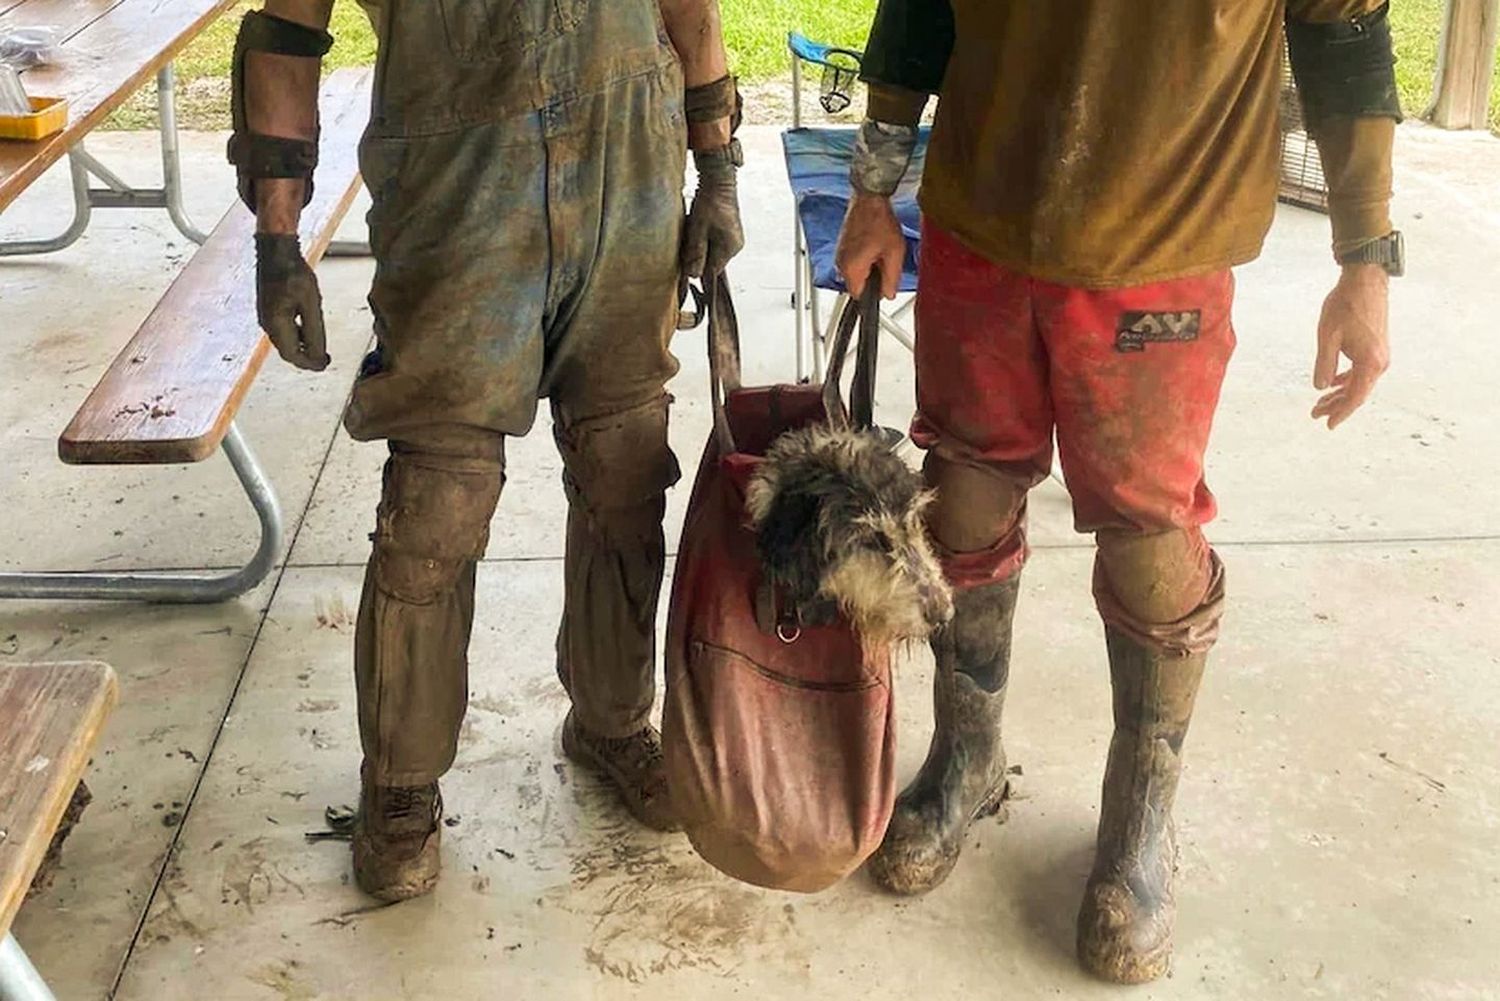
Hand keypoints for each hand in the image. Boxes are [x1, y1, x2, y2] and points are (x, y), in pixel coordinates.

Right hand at [255, 233, 328, 371]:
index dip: (310, 363)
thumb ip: (315, 332)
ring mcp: (265, 316)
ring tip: (320, 348)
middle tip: (325, 359)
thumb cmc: (295, 273)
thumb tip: (318, 356)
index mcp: (276, 324)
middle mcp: (267, 323)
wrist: (276, 250)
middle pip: (287, 351)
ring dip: (302, 348)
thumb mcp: (312, 304)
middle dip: (306, 358)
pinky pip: (282, 331)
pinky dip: (296, 336)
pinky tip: (308, 331)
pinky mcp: (268, 309)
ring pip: (284, 342)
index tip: (325, 364)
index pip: (293, 355)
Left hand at [681, 145, 743, 277]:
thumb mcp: (698, 229)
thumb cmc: (709, 203)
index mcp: (729, 248)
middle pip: (712, 261)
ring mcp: (732, 238)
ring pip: (711, 251)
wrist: (719, 180)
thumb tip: (693, 275)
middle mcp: (734, 246)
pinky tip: (696, 227)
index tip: (685, 260)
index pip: (713, 270)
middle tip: (687, 239)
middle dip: (697, 255)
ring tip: (692, 230)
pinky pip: (713, 242)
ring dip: (699, 245)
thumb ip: (696, 253)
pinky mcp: (728, 231)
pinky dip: (703, 238)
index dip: (698, 268)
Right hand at [836, 192, 903, 299]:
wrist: (869, 199)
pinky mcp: (842, 246)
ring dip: (868, 267)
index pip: (859, 296)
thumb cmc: (879, 221)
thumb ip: (892, 278)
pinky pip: (852, 262)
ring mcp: (840, 254)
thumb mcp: (894, 253)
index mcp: (851, 268)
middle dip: (871, 278)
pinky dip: (863, 258)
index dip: (874, 292)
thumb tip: (889, 294)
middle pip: (856, 285)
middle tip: (884, 261)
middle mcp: (841, 263)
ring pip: (855, 273)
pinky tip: (873, 245)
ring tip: (879, 250)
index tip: (884, 281)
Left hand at [1311, 264, 1389, 429]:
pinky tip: (1334, 384)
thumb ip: (1324, 365)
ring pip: (1359, 383)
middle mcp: (1380, 362)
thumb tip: (1320, 388)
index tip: (1327, 424)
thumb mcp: (1328, 337)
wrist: (1365, 281)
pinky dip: (1347, 380)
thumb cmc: (1345, 306)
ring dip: (1340, 393)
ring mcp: (1380, 355)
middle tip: (1315, 414)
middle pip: (1357, 393)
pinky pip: (1361, 371)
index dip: (1340, 413)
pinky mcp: (1376, 347)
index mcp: (1371, 362)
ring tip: (1320, 402)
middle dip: (1336, 405)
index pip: (1355, 397)